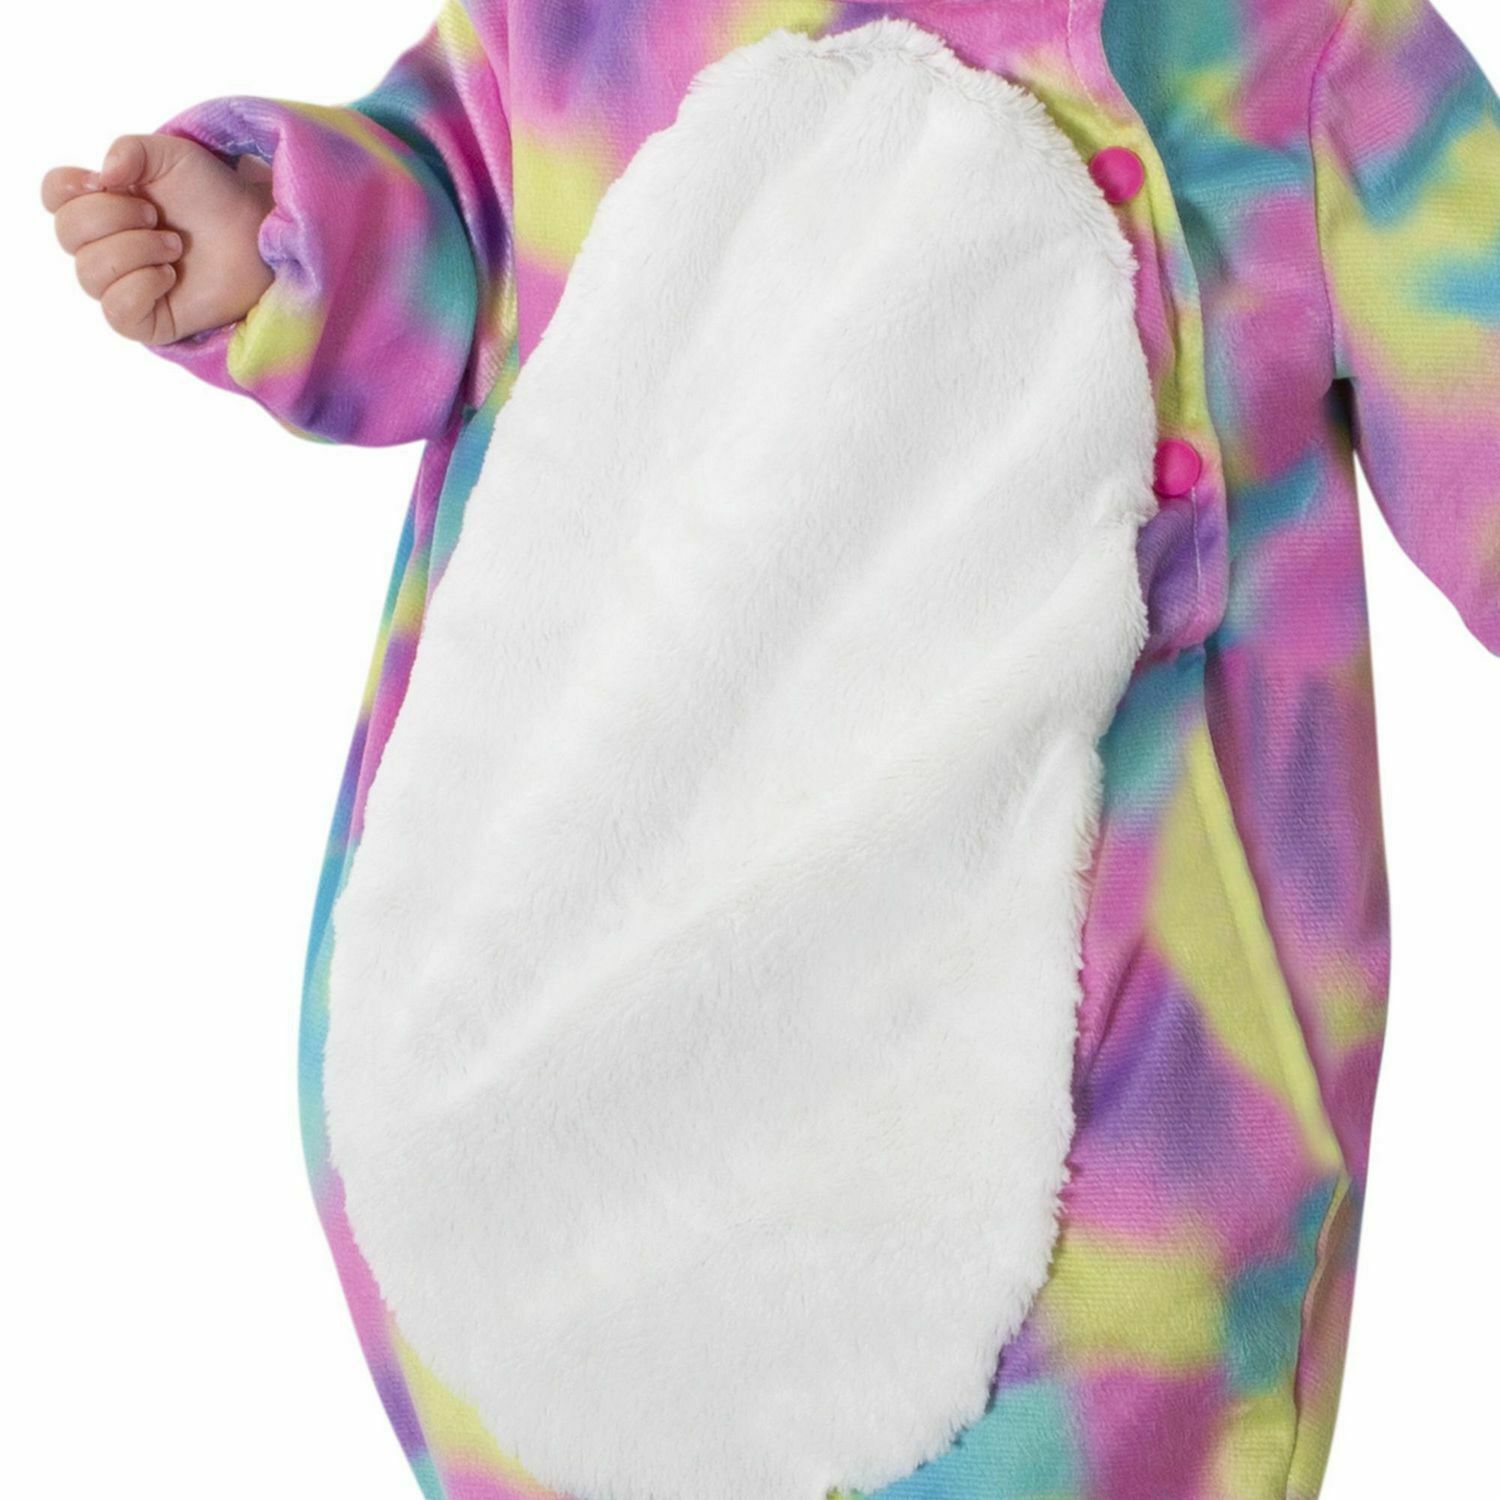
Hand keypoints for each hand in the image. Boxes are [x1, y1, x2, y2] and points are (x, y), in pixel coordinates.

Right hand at [43, 133, 275, 345]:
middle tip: (158, 216)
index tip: (108, 182)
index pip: (54, 197)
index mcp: (102, 204)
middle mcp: (106, 246)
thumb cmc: (215, 196)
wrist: (257, 235)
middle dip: (113, 217)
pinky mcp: (148, 321)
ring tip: (175, 245)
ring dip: (135, 250)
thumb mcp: (172, 155)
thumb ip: (130, 150)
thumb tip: (102, 177)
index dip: (67, 188)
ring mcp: (124, 285)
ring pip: (90, 273)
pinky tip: (169, 275)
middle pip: (67, 233)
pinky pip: (116, 312)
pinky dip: (140, 287)